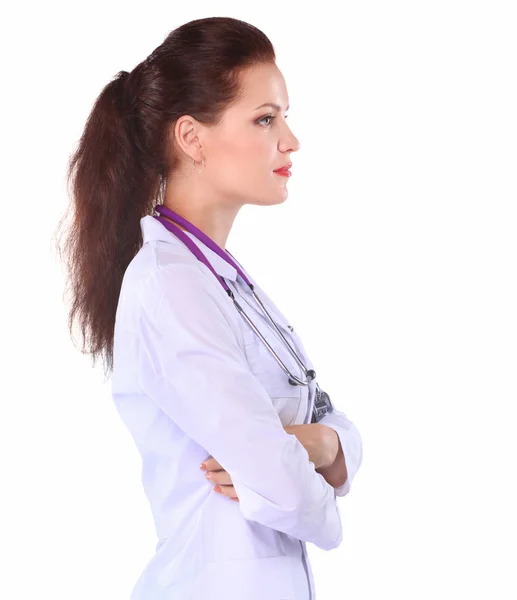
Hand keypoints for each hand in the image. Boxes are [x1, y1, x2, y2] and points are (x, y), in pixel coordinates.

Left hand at [200, 423, 331, 501]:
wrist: (319, 448)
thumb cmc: (297, 439)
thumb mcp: (278, 433)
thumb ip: (260, 437)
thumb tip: (234, 435)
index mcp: (263, 450)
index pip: (234, 458)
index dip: (218, 461)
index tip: (206, 463)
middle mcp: (263, 465)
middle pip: (234, 472)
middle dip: (217, 473)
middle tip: (204, 472)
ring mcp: (267, 479)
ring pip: (239, 485)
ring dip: (223, 484)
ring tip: (211, 482)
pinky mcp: (272, 487)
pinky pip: (250, 495)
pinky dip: (236, 495)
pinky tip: (226, 493)